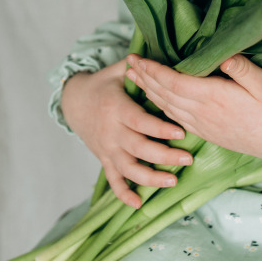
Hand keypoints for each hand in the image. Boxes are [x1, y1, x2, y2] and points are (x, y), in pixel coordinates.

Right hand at [60, 62, 193, 207]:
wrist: (73, 102)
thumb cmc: (103, 84)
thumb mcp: (117, 71)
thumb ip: (137, 67)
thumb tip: (158, 56)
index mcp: (116, 109)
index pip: (140, 122)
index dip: (159, 129)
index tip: (181, 133)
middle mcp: (111, 131)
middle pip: (138, 148)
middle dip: (164, 156)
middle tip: (188, 159)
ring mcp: (106, 148)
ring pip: (128, 169)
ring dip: (150, 178)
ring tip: (173, 182)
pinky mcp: (103, 159)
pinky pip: (112, 180)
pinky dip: (124, 194)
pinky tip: (140, 204)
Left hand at [126, 53, 261, 173]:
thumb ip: (241, 68)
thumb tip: (222, 54)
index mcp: (214, 97)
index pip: (175, 82)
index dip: (154, 70)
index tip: (138, 58)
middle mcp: (202, 113)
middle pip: (165, 94)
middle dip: (144, 78)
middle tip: (127, 63)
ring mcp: (203, 125)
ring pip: (167, 107)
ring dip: (149, 92)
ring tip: (135, 78)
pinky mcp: (206, 133)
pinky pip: (176, 119)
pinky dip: (161, 106)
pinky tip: (156, 100)